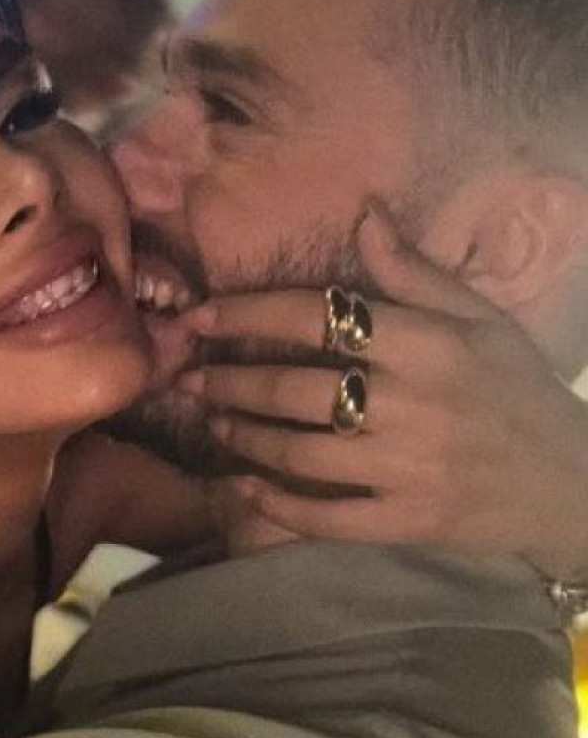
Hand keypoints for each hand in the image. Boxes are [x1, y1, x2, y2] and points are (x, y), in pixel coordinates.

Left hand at [183, 208, 587, 579]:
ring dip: (244, 436)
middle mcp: (411, 403)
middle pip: (295, 387)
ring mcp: (405, 468)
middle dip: (229, 380)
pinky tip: (243, 489)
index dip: (248, 314)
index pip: (318, 316)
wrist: (569, 483)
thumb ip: (416, 273)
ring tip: (212, 420)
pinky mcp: (405, 521)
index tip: (201, 316)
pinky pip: (325, 516)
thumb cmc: (519, 391)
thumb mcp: (482, 319)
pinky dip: (276, 505)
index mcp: (427, 343)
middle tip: (188, 377)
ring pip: (298, 451)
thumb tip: (363, 216)